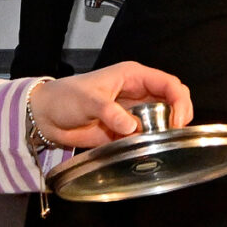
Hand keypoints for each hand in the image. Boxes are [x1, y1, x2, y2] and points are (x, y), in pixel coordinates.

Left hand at [28, 63, 191, 148]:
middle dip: (178, 116)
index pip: (169, 83)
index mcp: (133, 76)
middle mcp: (138, 92)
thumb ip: (110, 112)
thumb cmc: (65, 98)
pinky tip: (146, 150)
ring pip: (162, 119)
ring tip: (159, 144)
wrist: (46, 117)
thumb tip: (132, 127)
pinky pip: (146, 136)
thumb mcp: (87, 100)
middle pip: (172, 100)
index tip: (177, 122)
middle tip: (172, 135)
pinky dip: (151, 143)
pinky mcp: (126, 130)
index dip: (179, 101)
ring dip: (165, 132)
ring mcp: (133, 112)